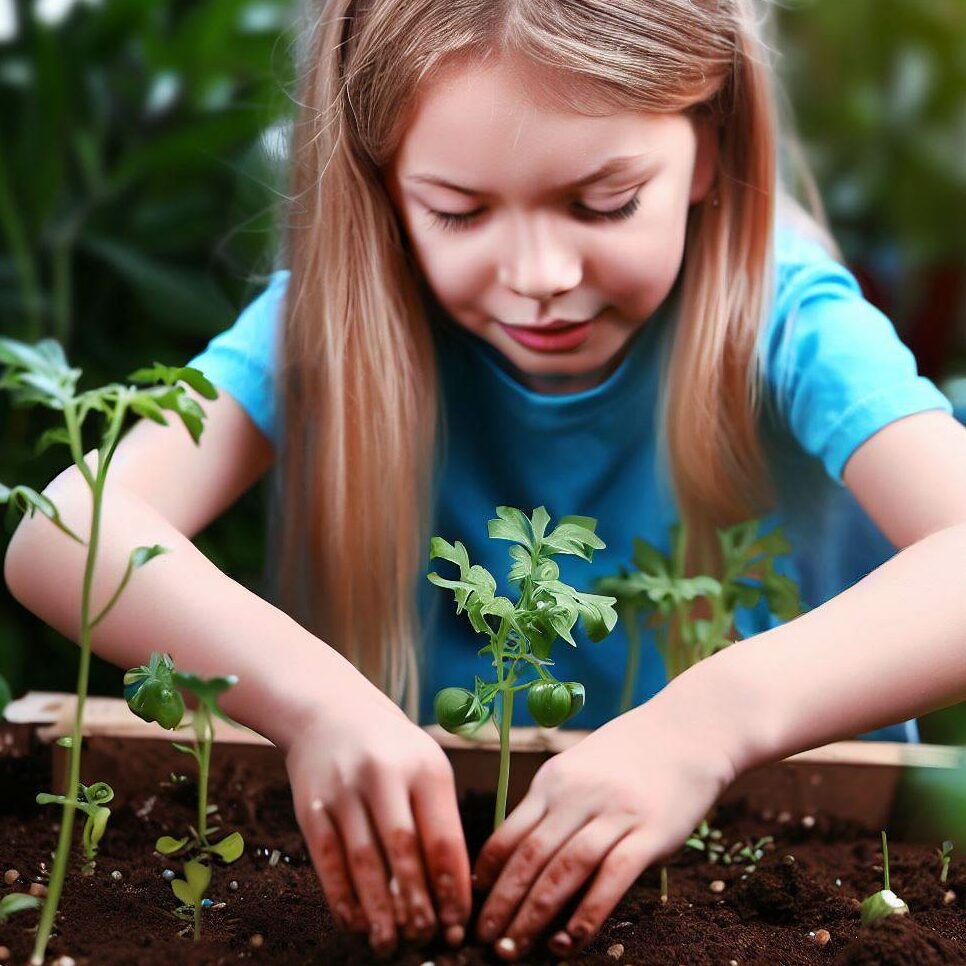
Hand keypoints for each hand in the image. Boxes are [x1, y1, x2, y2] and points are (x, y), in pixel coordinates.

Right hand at [285, 686, 471, 956]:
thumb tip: (452, 890)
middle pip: (404, 852)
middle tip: (426, 940)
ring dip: (379, 910)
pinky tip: (355, 922)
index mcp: (425, 767)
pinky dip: (342, 897)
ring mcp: (345, 789)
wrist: (330, 711)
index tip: (458, 924)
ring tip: (390, 943)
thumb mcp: (426, 766)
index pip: (443, 838)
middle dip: (417, 903)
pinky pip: (328, 860)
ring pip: (364, 862)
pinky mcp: (312, 805)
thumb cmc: (391, 749)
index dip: (451, 888)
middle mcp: (385, 775)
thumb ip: (440, 819)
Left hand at [472, 700, 738, 959]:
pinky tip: (569, 941)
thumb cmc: (630, 756)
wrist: (687, 730)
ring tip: (515, 950)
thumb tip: (519, 854)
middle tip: (485, 942)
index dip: (488, 874)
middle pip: (530, 857)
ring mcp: (614, 812)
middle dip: (502, 904)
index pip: (509, 833)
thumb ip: (553, 805)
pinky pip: (612, 878)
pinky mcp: (650, 831)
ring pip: (564, 870)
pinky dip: (587, 914)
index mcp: (554, 780)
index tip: (472, 904)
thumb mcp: (579, 768)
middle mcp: (578, 795)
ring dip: (534, 915)